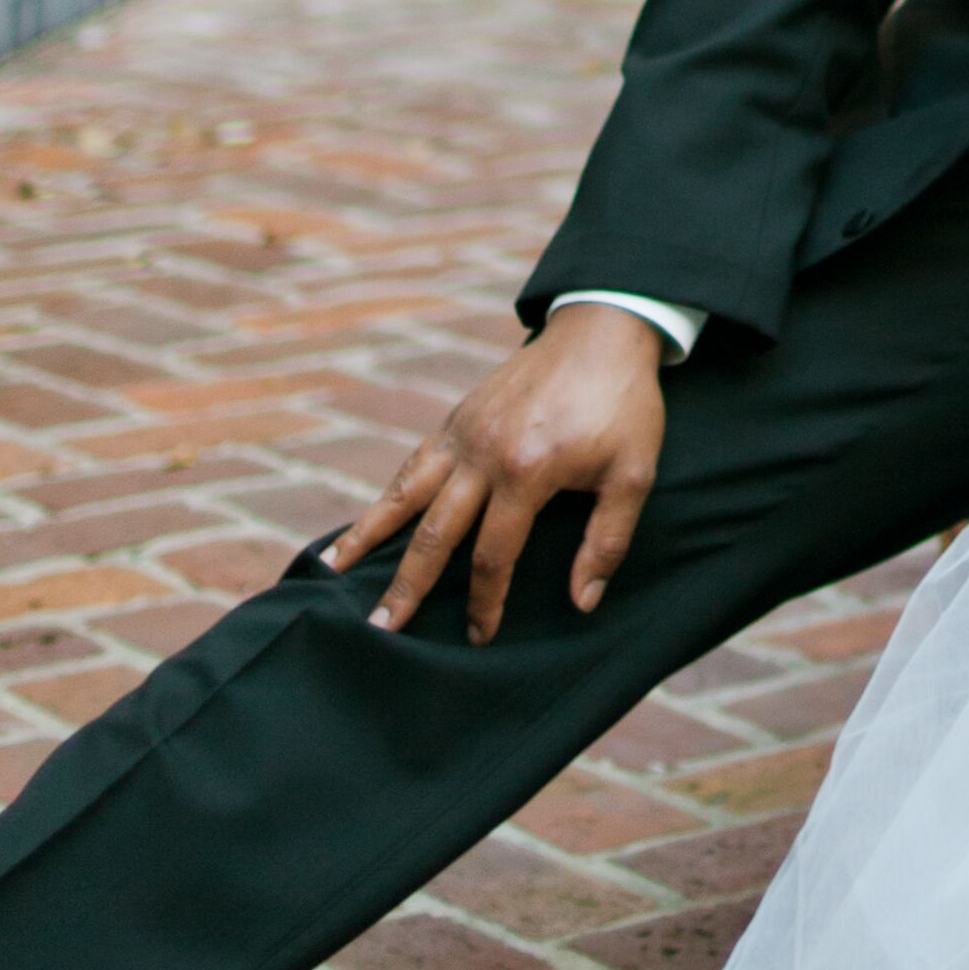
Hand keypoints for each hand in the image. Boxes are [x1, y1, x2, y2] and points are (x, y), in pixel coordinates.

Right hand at [323, 306, 670, 644]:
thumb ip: (607, 540)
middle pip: (435, 534)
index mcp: (527, 471)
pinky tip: (365, 526)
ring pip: (404, 495)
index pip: (494, 555)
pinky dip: (384, 499)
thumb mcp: (635, 474)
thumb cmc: (625, 406)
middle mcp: (483, 454)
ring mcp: (463, 433)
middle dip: (407, 586)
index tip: (479, 637)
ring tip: (334, 575)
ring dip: (369, 538)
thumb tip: (582, 602)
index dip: (485, 602)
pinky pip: (411, 467)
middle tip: (381, 630)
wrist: (601, 332)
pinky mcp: (456, 419)